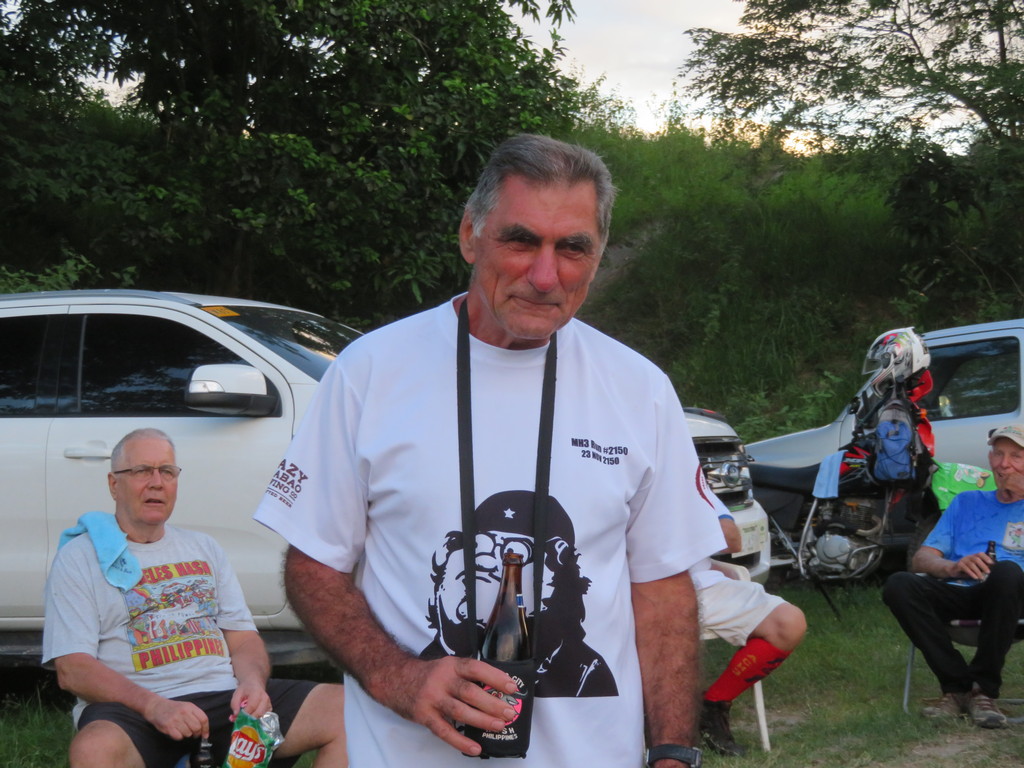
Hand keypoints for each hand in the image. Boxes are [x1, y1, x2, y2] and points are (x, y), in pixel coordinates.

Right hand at [144, 697, 209, 739]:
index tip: (205, 735)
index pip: (203, 719)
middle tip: (194, 734)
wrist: (156, 707)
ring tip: (183, 730)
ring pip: (188, 733)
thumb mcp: (186, 706)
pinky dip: (179, 737)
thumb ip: (195, 715)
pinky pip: (179, 737)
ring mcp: (176, 720)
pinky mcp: (168, 727)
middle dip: (197, 733)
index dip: (206, 729)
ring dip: (187, 734)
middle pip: (197, 727)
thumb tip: (204, 730)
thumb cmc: (173, 708)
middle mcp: (184, 712)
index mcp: (190, 707)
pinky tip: (177, 732)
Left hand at [231, 679, 271, 719]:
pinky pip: (264, 716)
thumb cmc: (246, 689)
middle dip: (249, 719)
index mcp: (256, 693)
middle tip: (242, 719)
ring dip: (252, 719)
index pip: (251, 706)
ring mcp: (268, 703)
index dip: (244, 714)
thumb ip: (234, 704)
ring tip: (246, 716)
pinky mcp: (269, 707)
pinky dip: (257, 718)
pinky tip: (252, 714)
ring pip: (261, 716)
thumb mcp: (237, 693)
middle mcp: (265, 698)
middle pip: (258, 713)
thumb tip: (236, 714)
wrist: (255, 684)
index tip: (238, 717)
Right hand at [376, 655, 520, 754]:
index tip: (512, 687)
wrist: (394, 679)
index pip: (476, 669)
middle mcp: (442, 680)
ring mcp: (432, 698)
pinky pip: (444, 731)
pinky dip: (460, 741)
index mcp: (451, 665)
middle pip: (470, 692)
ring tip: (498, 726)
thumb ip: (467, 677)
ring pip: (460, 711)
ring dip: (481, 720)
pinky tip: (474, 748)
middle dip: (492, 703)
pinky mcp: (424, 716)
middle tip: (509, 713)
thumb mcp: (447, 667)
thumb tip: (497, 691)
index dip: (495, 677)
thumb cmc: (428, 675)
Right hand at [951, 551, 994, 580]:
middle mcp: (968, 557)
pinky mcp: (958, 565)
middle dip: (983, 565)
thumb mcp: (974, 567)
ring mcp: (963, 560)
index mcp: (973, 556)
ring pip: (971, 564)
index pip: (980, 554)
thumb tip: (989, 570)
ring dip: (977, 571)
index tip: (991, 563)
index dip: (986, 557)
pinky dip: (971, 573)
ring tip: (981, 577)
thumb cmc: (966, 569)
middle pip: (976, 559)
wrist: (953, 569)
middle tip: (988, 572)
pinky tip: (975, 577)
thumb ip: (980, 567)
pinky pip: (965, 568)